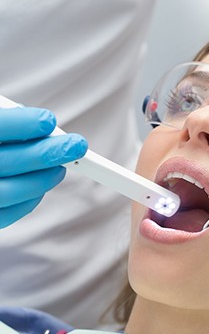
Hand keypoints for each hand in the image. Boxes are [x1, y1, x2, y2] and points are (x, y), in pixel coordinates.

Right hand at [0, 107, 87, 227]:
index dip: (22, 124)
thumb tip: (40, 124)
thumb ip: (6, 121)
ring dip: (43, 179)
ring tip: (62, 166)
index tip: (48, 120)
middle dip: (45, 153)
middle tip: (76, 145)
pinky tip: (43, 183)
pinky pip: (6, 214)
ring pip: (9, 192)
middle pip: (6, 162)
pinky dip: (30, 199)